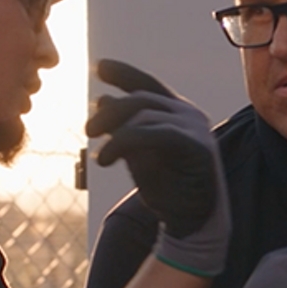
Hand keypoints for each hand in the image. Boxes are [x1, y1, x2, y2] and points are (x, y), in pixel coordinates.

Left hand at [86, 59, 229, 275]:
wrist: (193, 221)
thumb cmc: (167, 187)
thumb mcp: (137, 154)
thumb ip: (123, 127)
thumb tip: (102, 99)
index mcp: (175, 112)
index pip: (146, 84)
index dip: (123, 73)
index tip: (99, 67)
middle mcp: (187, 113)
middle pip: (140, 99)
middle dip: (110, 112)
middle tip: (89, 131)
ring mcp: (194, 127)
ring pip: (146, 114)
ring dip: (115, 132)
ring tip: (101, 158)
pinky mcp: (197, 146)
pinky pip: (157, 133)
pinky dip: (127, 142)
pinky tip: (108, 157)